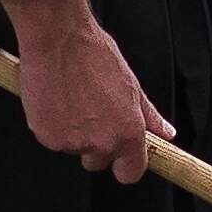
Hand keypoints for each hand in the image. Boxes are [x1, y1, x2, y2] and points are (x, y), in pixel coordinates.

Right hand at [3, 0, 172, 180]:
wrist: (57, 38)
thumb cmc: (93, 53)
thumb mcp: (131, 84)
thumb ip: (148, 116)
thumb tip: (165, 132)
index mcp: (127, 131)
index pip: (131, 173)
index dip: (126, 165)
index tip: (122, 158)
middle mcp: (101, 141)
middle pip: (99, 162)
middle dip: (95, 146)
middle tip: (91, 115)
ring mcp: (71, 142)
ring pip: (74, 149)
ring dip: (73, 133)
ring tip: (72, 100)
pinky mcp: (46, 136)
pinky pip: (52, 140)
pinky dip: (53, 125)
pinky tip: (56, 100)